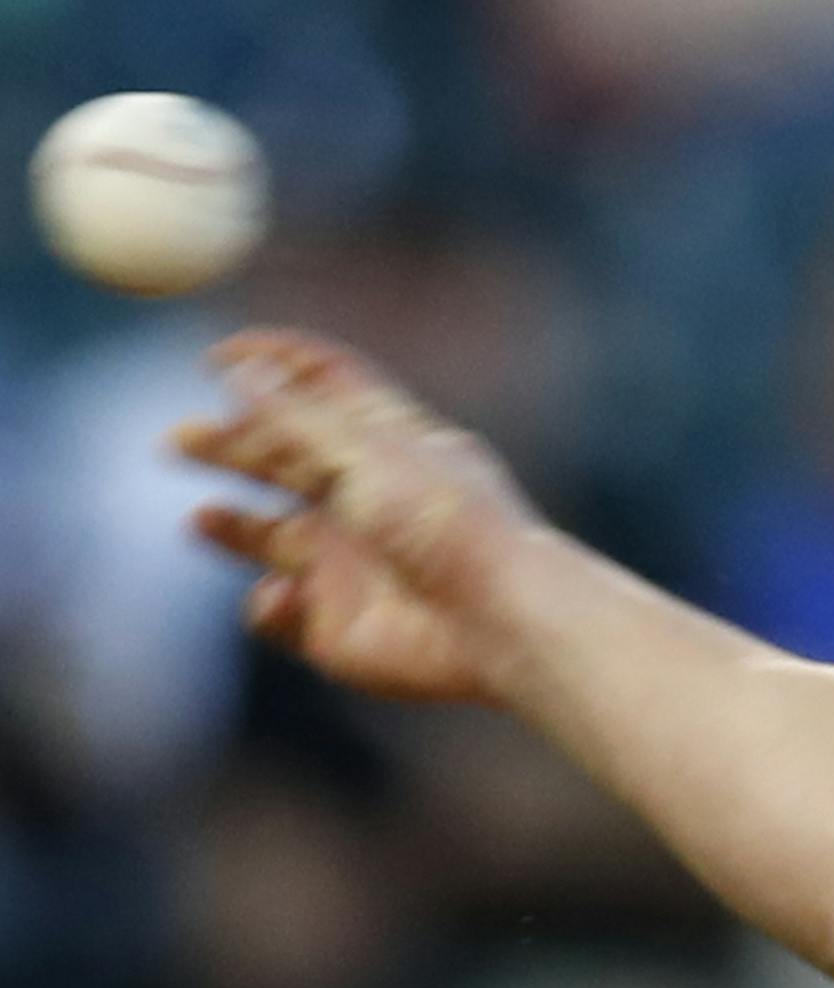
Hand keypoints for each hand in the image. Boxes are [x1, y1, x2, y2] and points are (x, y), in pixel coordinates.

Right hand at [170, 329, 544, 703]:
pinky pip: (280, 615)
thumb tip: (240, 368)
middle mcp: (365, 504)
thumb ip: (296, 418)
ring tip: (205, 519)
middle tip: (178, 442)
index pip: (323, 391)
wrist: (501, 624)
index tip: (216, 355)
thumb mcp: (367, 456)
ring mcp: (351, 568)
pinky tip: (284, 597)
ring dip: (231, 526)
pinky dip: (267, 605)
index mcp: (387, 448)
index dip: (271, 367)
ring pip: (271, 539)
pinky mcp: (339, 632)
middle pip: (281, 463)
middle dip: (228, 448)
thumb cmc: (449, 528)